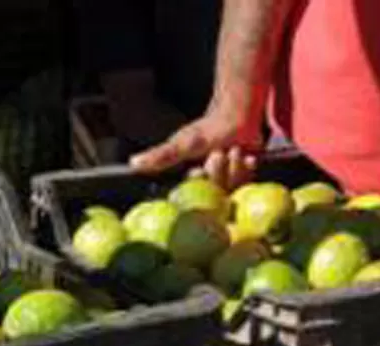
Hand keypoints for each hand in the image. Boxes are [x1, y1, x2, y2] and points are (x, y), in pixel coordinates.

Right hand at [128, 106, 261, 188]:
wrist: (238, 116)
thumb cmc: (208, 129)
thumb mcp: (182, 144)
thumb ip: (160, 156)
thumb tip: (133, 163)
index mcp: (188, 182)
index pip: (190, 195)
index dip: (198, 179)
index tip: (200, 167)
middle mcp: (206, 187)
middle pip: (213, 192)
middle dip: (218, 169)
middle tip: (219, 152)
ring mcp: (225, 184)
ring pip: (231, 187)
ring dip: (233, 166)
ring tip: (232, 149)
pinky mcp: (242, 181)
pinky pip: (246, 183)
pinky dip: (246, 167)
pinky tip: (246, 156)